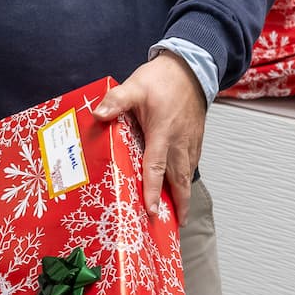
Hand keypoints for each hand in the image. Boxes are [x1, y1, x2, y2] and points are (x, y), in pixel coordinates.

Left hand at [95, 52, 205, 224]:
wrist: (191, 68)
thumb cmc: (164, 79)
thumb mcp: (135, 86)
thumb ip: (117, 100)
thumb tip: (99, 112)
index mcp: (163, 133)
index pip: (156, 168)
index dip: (153, 191)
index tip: (151, 211)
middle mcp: (179, 142)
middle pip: (179, 180)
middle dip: (178, 204)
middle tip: (173, 226)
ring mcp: (189, 142)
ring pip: (187, 175)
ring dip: (183, 195)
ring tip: (178, 214)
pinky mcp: (195, 139)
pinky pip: (191, 165)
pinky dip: (186, 180)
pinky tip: (181, 187)